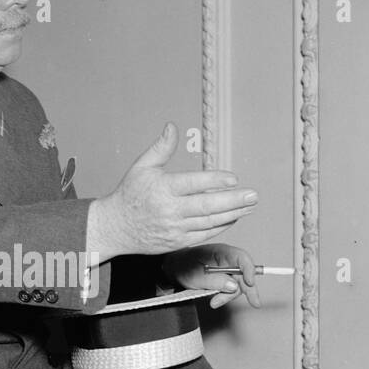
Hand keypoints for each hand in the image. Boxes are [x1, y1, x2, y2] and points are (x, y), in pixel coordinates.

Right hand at [87, 122, 256, 261]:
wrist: (115, 227)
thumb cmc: (129, 195)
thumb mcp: (142, 167)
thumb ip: (161, 148)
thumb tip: (172, 127)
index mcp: (163, 189)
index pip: (194, 184)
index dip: (215, 180)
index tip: (233, 178)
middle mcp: (170, 210)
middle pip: (207, 206)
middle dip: (233, 201)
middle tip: (253, 195)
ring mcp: (175, 228)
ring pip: (209, 222)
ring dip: (233, 214)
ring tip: (250, 206)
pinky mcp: (177, 241)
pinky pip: (204, 234)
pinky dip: (220, 226)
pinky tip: (233, 217)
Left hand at [162, 244, 263, 309]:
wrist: (173, 270)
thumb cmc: (182, 267)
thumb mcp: (196, 276)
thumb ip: (215, 281)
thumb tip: (234, 286)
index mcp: (221, 252)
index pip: (242, 258)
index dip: (249, 270)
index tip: (249, 283)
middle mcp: (227, 260)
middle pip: (244, 274)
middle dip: (248, 289)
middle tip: (254, 303)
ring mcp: (226, 270)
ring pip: (237, 285)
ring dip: (229, 296)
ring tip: (214, 302)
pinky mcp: (223, 279)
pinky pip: (229, 289)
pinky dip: (224, 297)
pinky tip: (214, 301)